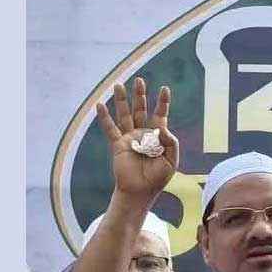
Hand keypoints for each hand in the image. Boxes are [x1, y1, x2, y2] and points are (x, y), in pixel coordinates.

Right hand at [95, 78, 178, 205]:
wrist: (140, 191)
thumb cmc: (158, 178)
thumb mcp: (171, 161)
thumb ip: (170, 143)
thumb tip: (162, 126)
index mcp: (157, 137)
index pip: (160, 115)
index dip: (162, 102)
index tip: (164, 88)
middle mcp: (142, 134)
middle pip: (141, 110)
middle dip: (140, 95)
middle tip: (139, 80)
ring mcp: (129, 138)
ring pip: (125, 115)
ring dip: (121, 100)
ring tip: (118, 84)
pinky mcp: (118, 145)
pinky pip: (110, 129)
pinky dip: (104, 117)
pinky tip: (99, 105)